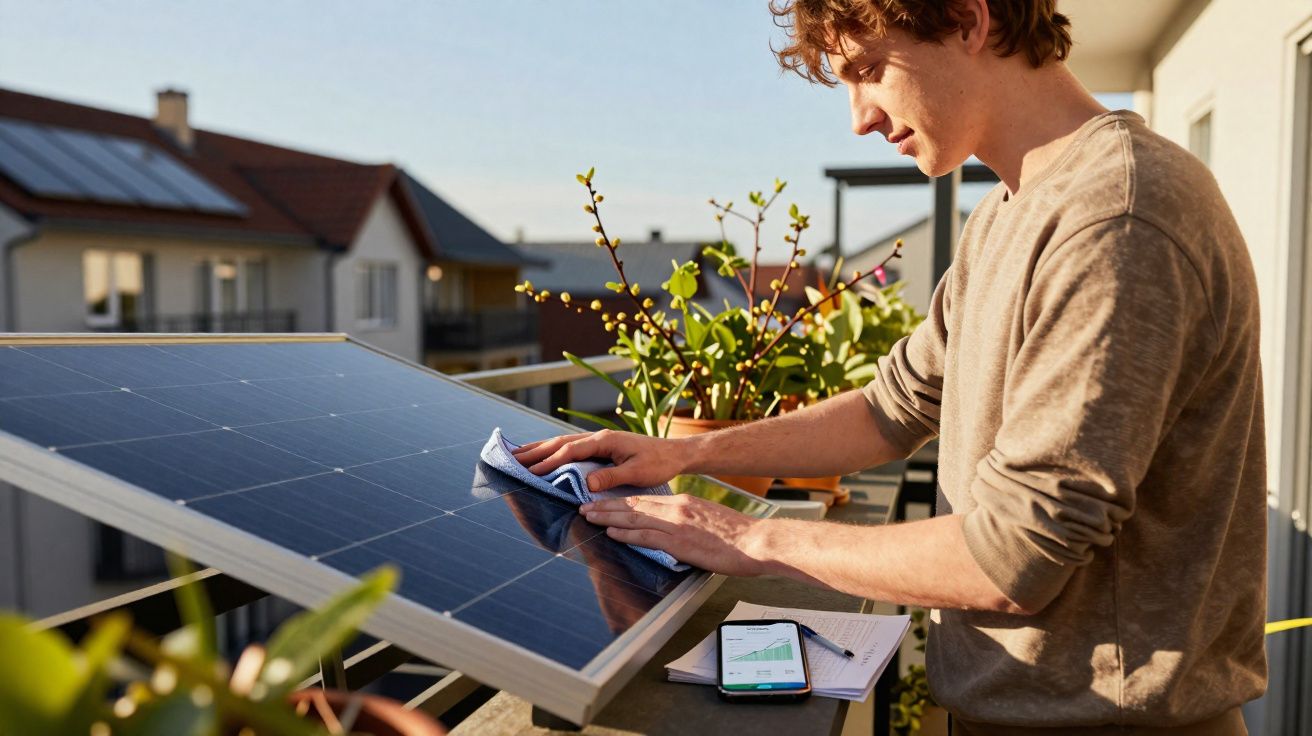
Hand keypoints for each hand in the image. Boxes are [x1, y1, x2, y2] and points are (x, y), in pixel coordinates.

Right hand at [511, 429, 690, 492]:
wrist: (675, 453)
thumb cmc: (659, 463)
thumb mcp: (637, 472)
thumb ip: (611, 477)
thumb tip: (585, 484)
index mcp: (605, 441)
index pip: (570, 451)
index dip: (549, 462)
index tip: (531, 472)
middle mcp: (599, 437)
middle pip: (560, 442)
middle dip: (535, 451)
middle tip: (511, 459)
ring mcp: (599, 441)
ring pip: (563, 443)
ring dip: (541, 449)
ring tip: (519, 455)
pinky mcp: (601, 447)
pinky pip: (571, 448)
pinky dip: (554, 451)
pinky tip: (545, 456)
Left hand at [579, 495, 769, 576]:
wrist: (756, 542)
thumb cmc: (738, 537)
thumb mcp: (709, 520)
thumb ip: (689, 521)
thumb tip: (676, 529)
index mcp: (684, 502)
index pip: (645, 499)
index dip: (621, 501)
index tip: (604, 502)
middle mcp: (677, 508)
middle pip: (633, 504)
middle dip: (606, 505)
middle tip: (585, 506)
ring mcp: (676, 524)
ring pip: (634, 517)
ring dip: (608, 517)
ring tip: (589, 517)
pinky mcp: (678, 541)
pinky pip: (646, 535)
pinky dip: (626, 533)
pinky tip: (611, 532)